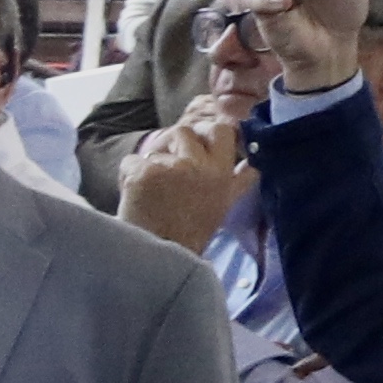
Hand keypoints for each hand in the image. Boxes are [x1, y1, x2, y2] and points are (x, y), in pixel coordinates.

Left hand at [123, 103, 252, 251]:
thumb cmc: (192, 229)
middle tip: (168, 168)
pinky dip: (129, 175)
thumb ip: (239, 181)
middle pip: (183, 132)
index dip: (207, 131)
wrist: (161, 253)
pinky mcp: (143, 172)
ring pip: (154, 147)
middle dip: (172, 145)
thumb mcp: (223, 203)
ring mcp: (170, 167)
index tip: (198, 142)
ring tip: (152, 187)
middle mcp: (199, 166)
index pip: (222, 130)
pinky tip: (135, 194)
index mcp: (221, 172)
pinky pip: (131, 161)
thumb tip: (253, 164)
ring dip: (150, 162)